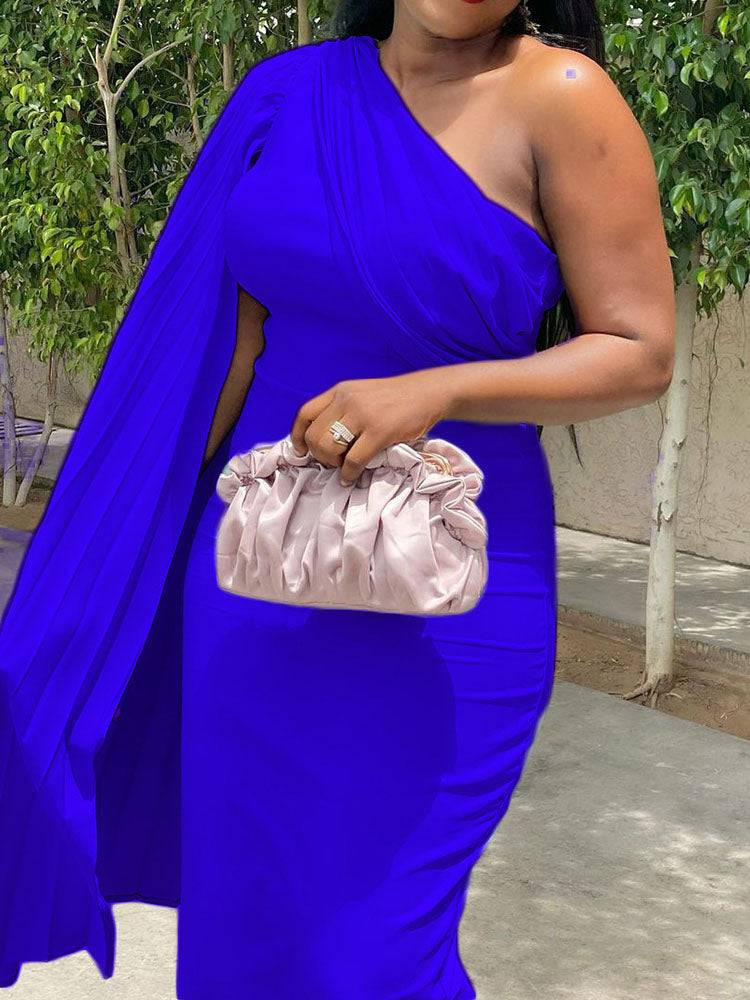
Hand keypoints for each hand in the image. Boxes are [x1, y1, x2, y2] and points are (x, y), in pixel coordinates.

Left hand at [289, 370, 451, 485]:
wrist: (428, 393)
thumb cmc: (395, 398)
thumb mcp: (362, 394)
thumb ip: (342, 409)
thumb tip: (322, 438)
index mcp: (340, 391)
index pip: (305, 413)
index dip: (298, 436)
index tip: (301, 451)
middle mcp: (346, 400)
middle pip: (314, 435)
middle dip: (318, 455)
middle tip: (330, 463)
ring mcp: (363, 415)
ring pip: (328, 447)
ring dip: (331, 464)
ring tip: (341, 468)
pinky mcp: (379, 432)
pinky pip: (353, 460)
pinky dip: (348, 474)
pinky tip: (351, 478)